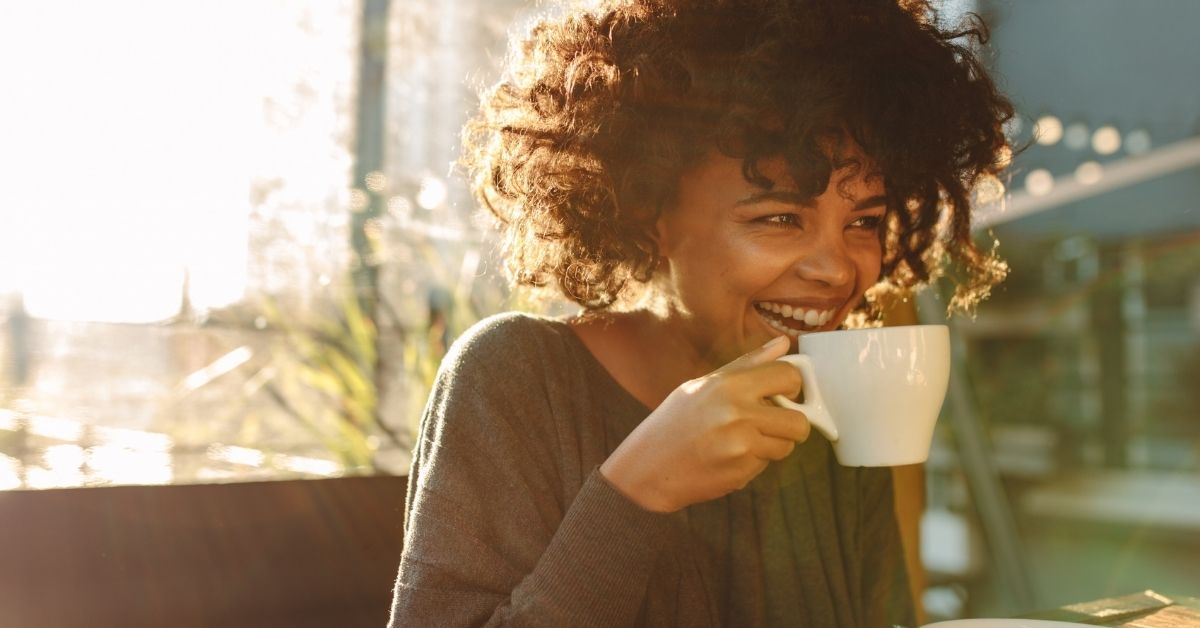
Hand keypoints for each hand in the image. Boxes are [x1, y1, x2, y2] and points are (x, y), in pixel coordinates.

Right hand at [599, 336, 812, 512]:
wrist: (648, 466)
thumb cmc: (676, 421)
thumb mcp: (705, 384)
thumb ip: (749, 365)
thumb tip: (784, 343)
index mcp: (729, 385)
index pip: (789, 377)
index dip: (793, 386)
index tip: (784, 394)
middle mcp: (738, 413)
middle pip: (799, 421)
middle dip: (792, 424)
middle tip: (771, 424)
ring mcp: (740, 446)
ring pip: (786, 446)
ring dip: (772, 445)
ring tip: (743, 440)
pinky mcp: (740, 472)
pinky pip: (766, 464)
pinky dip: (753, 462)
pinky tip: (728, 457)